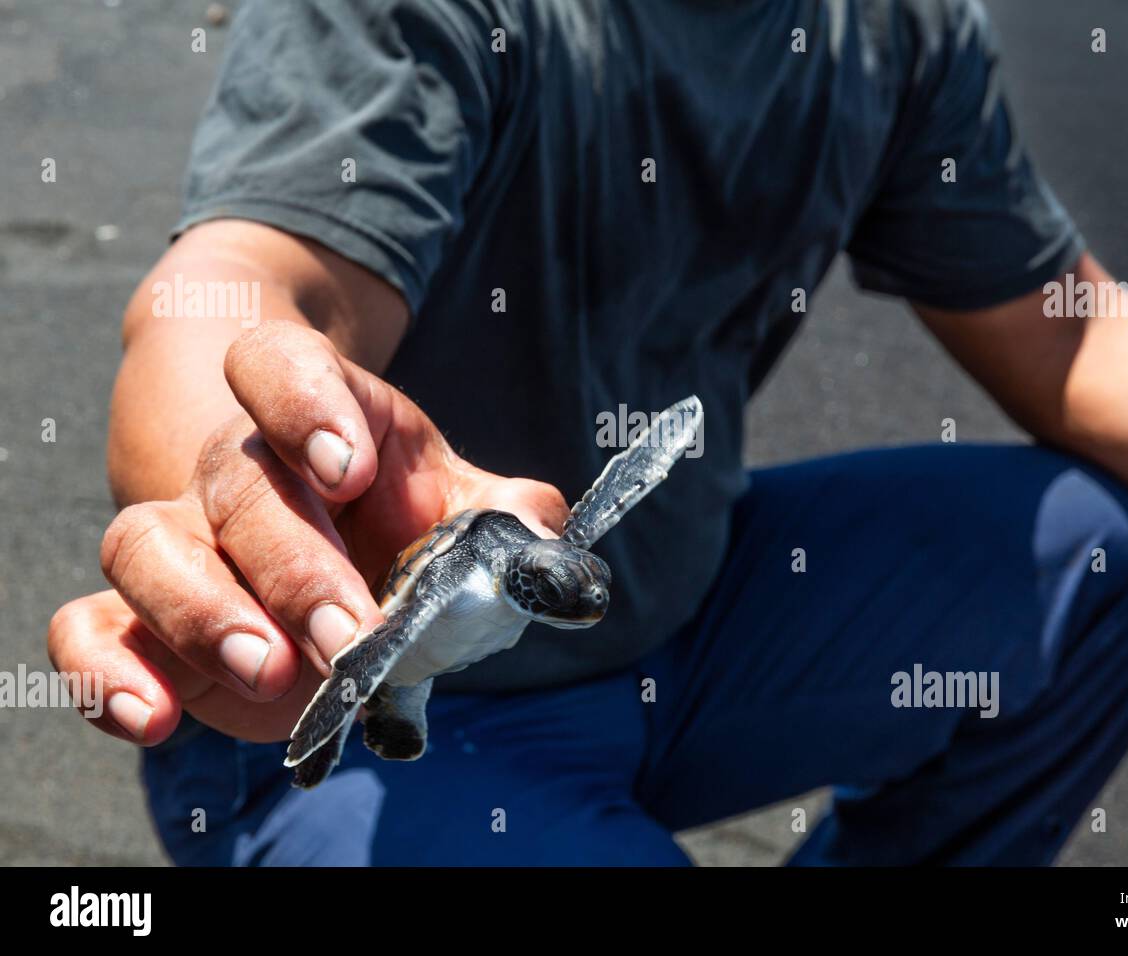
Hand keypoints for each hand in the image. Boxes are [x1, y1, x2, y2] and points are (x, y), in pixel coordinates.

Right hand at [48, 320, 567, 744]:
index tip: (345, 467)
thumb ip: (505, 516)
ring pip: (144, 544)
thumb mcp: (457, 503)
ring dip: (203, 612)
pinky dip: (107, 672)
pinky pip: (88, 629)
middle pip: (238, 482)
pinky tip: (155, 718)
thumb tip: (546, 540)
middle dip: (293, 563)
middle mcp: (238, 467)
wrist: (326, 551)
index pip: (279, 364)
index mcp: (317, 413)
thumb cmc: (394, 517)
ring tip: (270, 671)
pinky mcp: (141, 616)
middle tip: (348, 634)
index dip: (304, 404)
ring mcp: (180, 537)